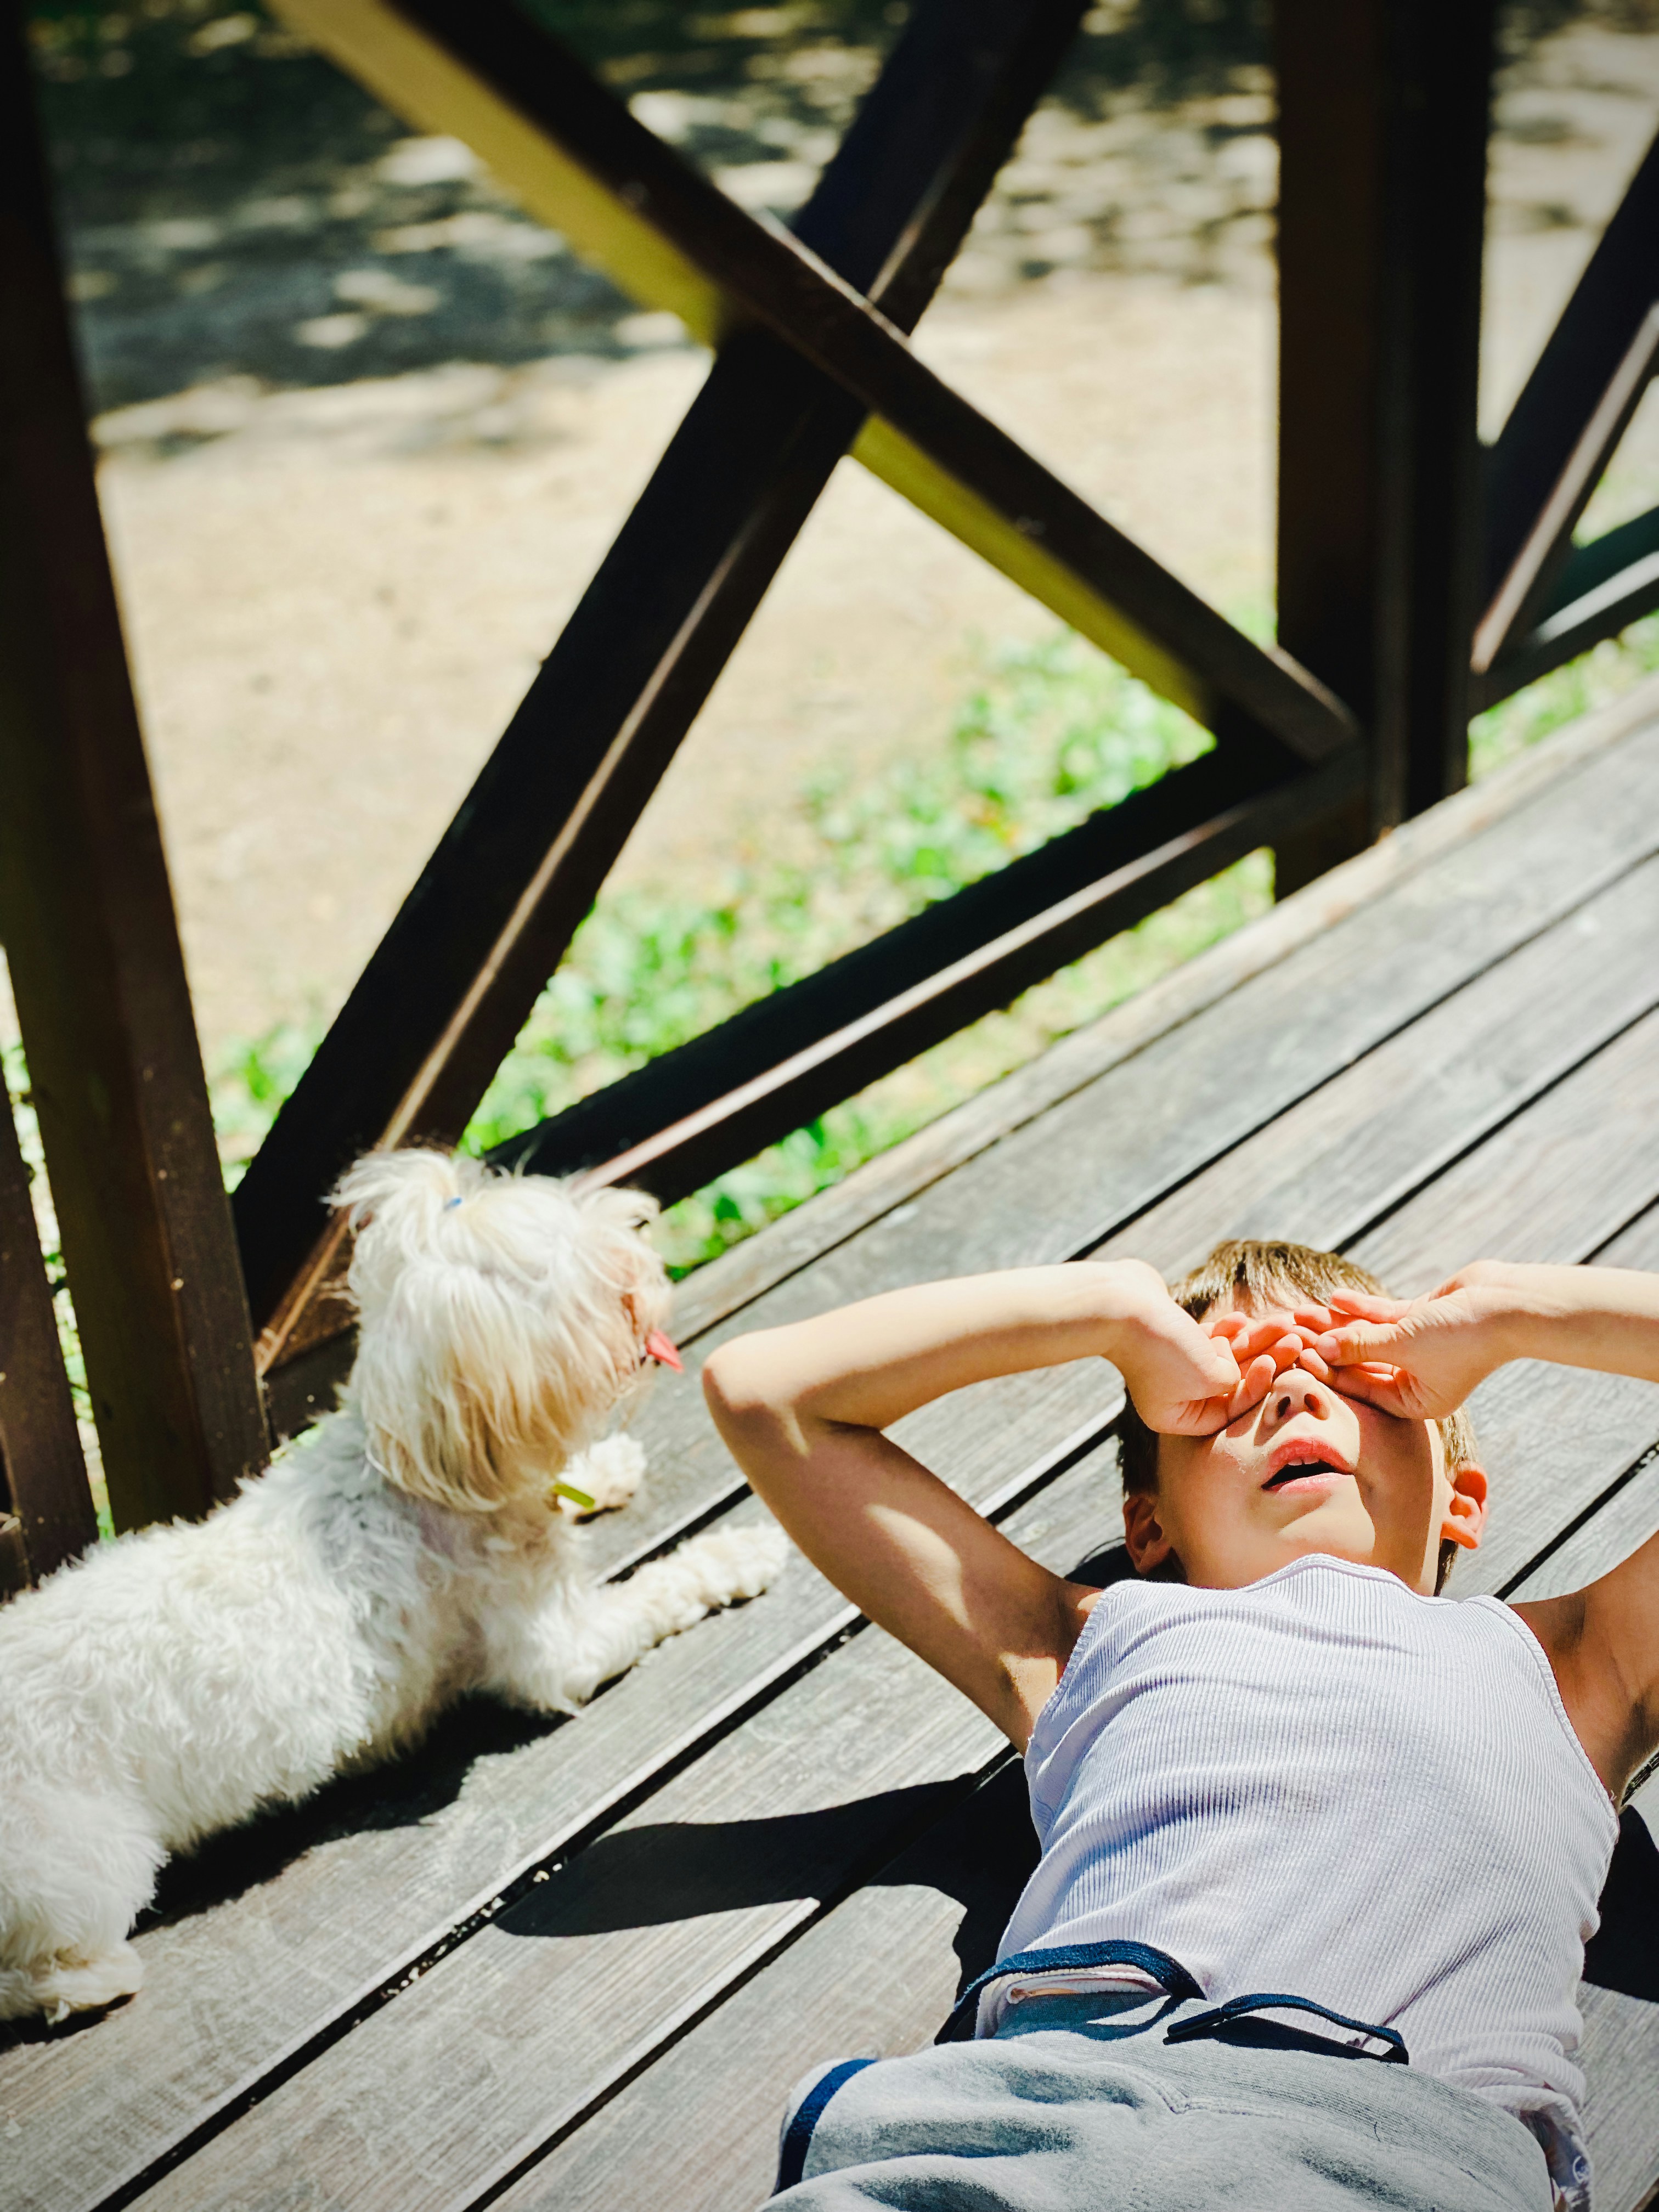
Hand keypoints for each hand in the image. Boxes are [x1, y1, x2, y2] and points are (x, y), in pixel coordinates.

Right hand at [1118, 1295, 1309, 1433]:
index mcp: (1177, 1417)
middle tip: (1297, 1340)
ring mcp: (1174, 1365)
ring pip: (1226, 1356)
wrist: (1122, 1302)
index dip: (1258, 1387)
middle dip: (1266, 1358)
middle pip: (1232, 1382)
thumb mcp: (1209, 1375)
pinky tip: (1243, 1318)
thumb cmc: (1163, 1346)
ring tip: (1283, 1321)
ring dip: (1255, 1339)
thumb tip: (1241, 1373)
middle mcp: (1175, 1395)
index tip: (1277, 1363)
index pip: (1230, 1410)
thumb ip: (1235, 1380)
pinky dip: (1228, 1330)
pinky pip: (1210, 1339)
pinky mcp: (1175, 1338)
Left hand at [1308, 1267, 1514, 1419]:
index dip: (1327, 1372)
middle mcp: (1416, 1378)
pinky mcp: (1422, 1320)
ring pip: (1368, 1337)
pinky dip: (1360, 1308)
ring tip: (1303, 1310)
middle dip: (1327, 1345)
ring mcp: (1418, 1348)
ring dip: (1338, 1324)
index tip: (1297, 1357)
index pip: (1360, 1390)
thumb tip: (1319, 1348)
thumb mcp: (1403, 1344)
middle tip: (1292, 1330)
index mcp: (1416, 1402)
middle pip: (1359, 1362)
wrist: (1507, 1304)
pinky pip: (1382, 1317)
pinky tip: (1333, 1297)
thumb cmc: (1461, 1337)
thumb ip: (1359, 1346)